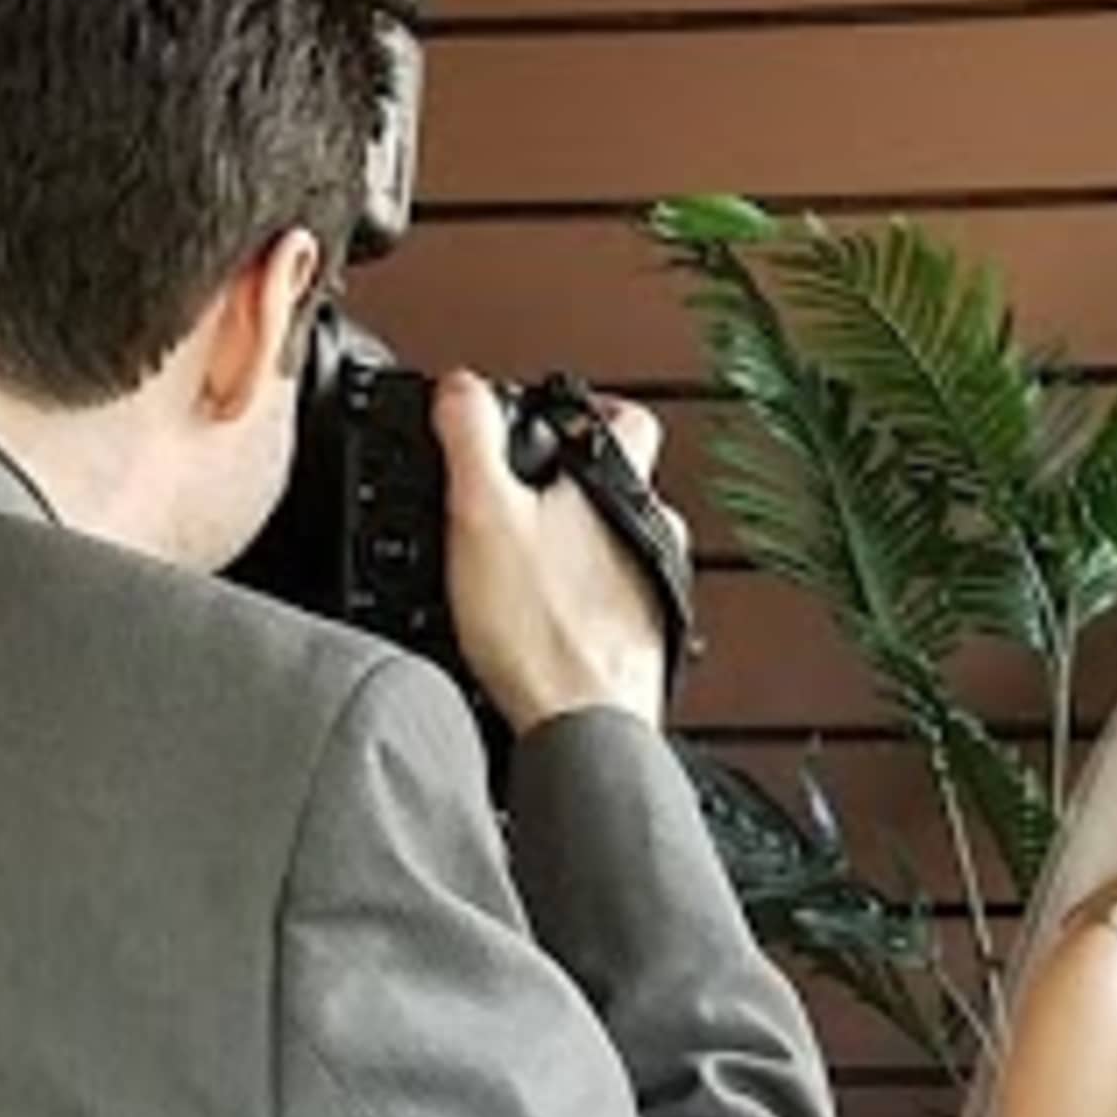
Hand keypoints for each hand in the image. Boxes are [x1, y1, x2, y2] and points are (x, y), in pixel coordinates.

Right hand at [433, 370, 672, 733]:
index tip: (553, 416)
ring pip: (618, 546)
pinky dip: (582, 600)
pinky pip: (613, 601)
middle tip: (523, 496)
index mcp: (622, 489)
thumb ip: (469, 437)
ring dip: (578, 548)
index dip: (588, 408)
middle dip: (572, 487)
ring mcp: (656, 591)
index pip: (627, 417)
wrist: (582, 728)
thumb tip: (460, 388)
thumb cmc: (543, 632)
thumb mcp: (481, 514)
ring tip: (524, 563)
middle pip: (619, 486)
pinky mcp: (646, 641)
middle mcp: (655, 536)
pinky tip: (540, 619)